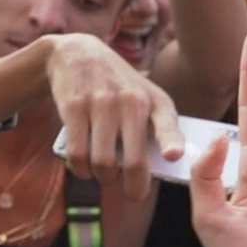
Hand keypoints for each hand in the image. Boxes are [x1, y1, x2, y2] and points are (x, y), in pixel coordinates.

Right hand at [45, 33, 183, 194]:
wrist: (78, 54)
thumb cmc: (119, 87)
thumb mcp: (146, 97)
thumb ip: (158, 128)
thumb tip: (164, 166)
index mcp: (155, 101)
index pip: (168, 123)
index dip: (171, 142)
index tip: (173, 156)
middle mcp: (131, 102)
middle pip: (133, 162)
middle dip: (133, 188)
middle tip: (132, 193)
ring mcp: (101, 104)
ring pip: (103, 164)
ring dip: (103, 178)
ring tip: (104, 174)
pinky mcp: (74, 107)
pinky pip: (77, 154)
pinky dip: (80, 169)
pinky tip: (83, 167)